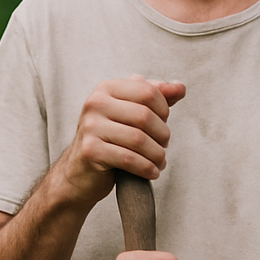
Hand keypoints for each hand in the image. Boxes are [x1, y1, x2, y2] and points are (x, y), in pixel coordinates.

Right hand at [57, 75, 185, 204]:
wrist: (79, 171)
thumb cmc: (110, 139)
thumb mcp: (131, 113)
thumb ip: (155, 97)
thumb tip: (180, 87)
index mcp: (106, 88)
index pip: (148, 91)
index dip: (163, 111)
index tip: (162, 125)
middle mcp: (95, 103)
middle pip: (145, 116)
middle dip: (162, 135)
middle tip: (163, 146)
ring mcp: (90, 127)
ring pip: (139, 139)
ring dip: (157, 155)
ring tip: (159, 161)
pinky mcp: (90, 151)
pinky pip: (129, 159)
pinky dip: (147, 168)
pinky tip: (151, 172)